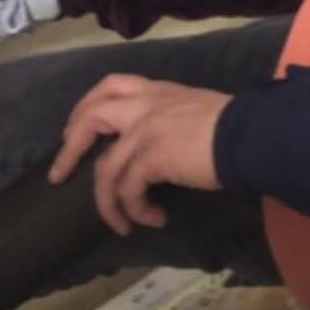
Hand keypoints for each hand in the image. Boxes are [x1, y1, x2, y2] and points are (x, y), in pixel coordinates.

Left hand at [50, 76, 230, 236]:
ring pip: (105, 168)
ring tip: (122, 224)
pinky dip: (135, 210)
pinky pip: (127, 190)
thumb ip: (170, 119)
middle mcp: (146, 104)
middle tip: (61, 174)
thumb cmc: (233, 124)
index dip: (85, 106)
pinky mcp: (150, 156)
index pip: (112, 85)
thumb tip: (161, 150)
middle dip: (69, 148)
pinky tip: (153, 219)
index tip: (74, 128)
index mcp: (159, 91)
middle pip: (91, 116)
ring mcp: (145, 129)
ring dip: (108, 203)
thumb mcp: (194, 109)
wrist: (248, 134)